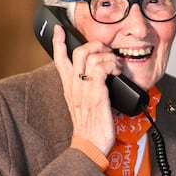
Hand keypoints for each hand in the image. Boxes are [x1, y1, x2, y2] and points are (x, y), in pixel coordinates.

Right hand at [52, 25, 121, 153]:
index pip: (59, 60)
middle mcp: (74, 86)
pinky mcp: (95, 93)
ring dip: (107, 56)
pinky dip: (111, 64)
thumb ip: (89, 90)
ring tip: (115, 65)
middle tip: (107, 51)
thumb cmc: (92, 129)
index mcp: (70, 88)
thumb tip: (104, 80)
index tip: (59, 30)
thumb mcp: (86, 105)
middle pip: (78, 51)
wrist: (90, 146)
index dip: (59, 42)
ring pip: (90, 55)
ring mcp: (83, 89)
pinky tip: (117, 72)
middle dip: (95, 44)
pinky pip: (100, 67)